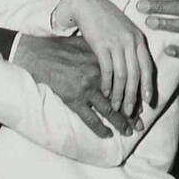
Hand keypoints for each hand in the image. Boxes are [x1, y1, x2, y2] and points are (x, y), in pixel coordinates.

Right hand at [12, 34, 140, 138]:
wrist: (39, 55)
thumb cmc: (60, 47)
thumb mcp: (84, 43)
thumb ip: (101, 51)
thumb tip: (113, 53)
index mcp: (103, 62)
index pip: (124, 82)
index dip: (133, 95)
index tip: (140, 105)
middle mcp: (98, 76)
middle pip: (121, 98)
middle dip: (132, 113)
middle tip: (140, 124)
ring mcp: (86, 89)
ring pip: (110, 111)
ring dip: (121, 123)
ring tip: (129, 132)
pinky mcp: (74, 99)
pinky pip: (91, 119)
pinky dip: (100, 128)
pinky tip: (108, 135)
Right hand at [54, 0, 153, 115]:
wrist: (86, 3)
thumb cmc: (104, 19)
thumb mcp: (124, 30)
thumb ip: (131, 47)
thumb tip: (136, 67)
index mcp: (138, 39)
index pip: (147, 67)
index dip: (148, 85)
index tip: (148, 101)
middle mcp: (130, 41)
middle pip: (136, 75)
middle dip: (134, 96)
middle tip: (131, 112)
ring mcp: (116, 43)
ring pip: (122, 75)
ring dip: (120, 94)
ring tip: (117, 107)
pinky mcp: (101, 45)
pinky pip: (107, 69)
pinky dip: (107, 84)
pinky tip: (105, 93)